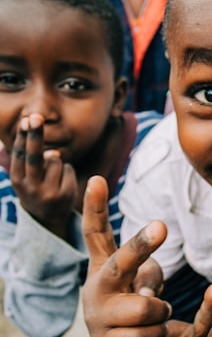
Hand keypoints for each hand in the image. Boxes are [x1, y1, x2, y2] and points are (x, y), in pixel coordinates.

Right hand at [10, 114, 76, 238]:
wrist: (47, 219)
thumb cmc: (36, 188)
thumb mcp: (28, 176)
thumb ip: (33, 160)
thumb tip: (52, 152)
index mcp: (18, 180)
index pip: (20, 154)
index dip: (24, 136)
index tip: (27, 119)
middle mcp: (30, 187)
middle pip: (34, 157)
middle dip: (35, 136)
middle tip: (36, 116)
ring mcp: (48, 192)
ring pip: (56, 159)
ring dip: (56, 161)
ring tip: (52, 176)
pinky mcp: (65, 195)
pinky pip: (68, 168)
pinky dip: (67, 171)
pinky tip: (62, 183)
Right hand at [82, 175, 170, 336]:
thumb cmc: (135, 301)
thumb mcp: (142, 280)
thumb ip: (147, 274)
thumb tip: (146, 295)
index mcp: (104, 265)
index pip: (96, 232)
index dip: (95, 206)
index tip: (96, 179)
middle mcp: (95, 287)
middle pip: (122, 263)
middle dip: (142, 244)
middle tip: (161, 225)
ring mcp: (97, 318)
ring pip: (147, 308)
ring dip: (160, 312)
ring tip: (153, 318)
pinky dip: (159, 336)